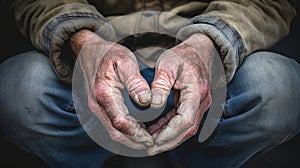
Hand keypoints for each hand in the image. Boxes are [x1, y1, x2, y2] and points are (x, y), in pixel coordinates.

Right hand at [70, 30, 153, 148]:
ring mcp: (95, 108)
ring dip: (130, 139)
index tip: (151, 139)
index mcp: (103, 93)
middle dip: (134, 142)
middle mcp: (96, 104)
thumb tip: (145, 101)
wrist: (89, 51)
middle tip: (152, 143)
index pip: (120, 121)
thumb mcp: (125, 60)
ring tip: (148, 139)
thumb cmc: (109, 54)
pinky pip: (110, 125)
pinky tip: (138, 131)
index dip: (136, 133)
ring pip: (112, 131)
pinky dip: (125, 132)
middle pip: (115, 132)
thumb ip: (135, 81)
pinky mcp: (98, 108)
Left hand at [147, 33, 214, 154]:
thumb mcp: (167, 64)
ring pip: (186, 128)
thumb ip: (160, 84)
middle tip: (148, 148)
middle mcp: (203, 101)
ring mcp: (201, 104)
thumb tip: (152, 104)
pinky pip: (184, 121)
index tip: (152, 142)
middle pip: (187, 130)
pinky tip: (156, 131)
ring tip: (149, 142)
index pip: (185, 120)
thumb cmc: (182, 56)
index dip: (168, 134)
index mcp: (196, 91)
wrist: (199, 51)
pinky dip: (170, 128)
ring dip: (169, 137)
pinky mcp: (196, 105)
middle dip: (168, 141)